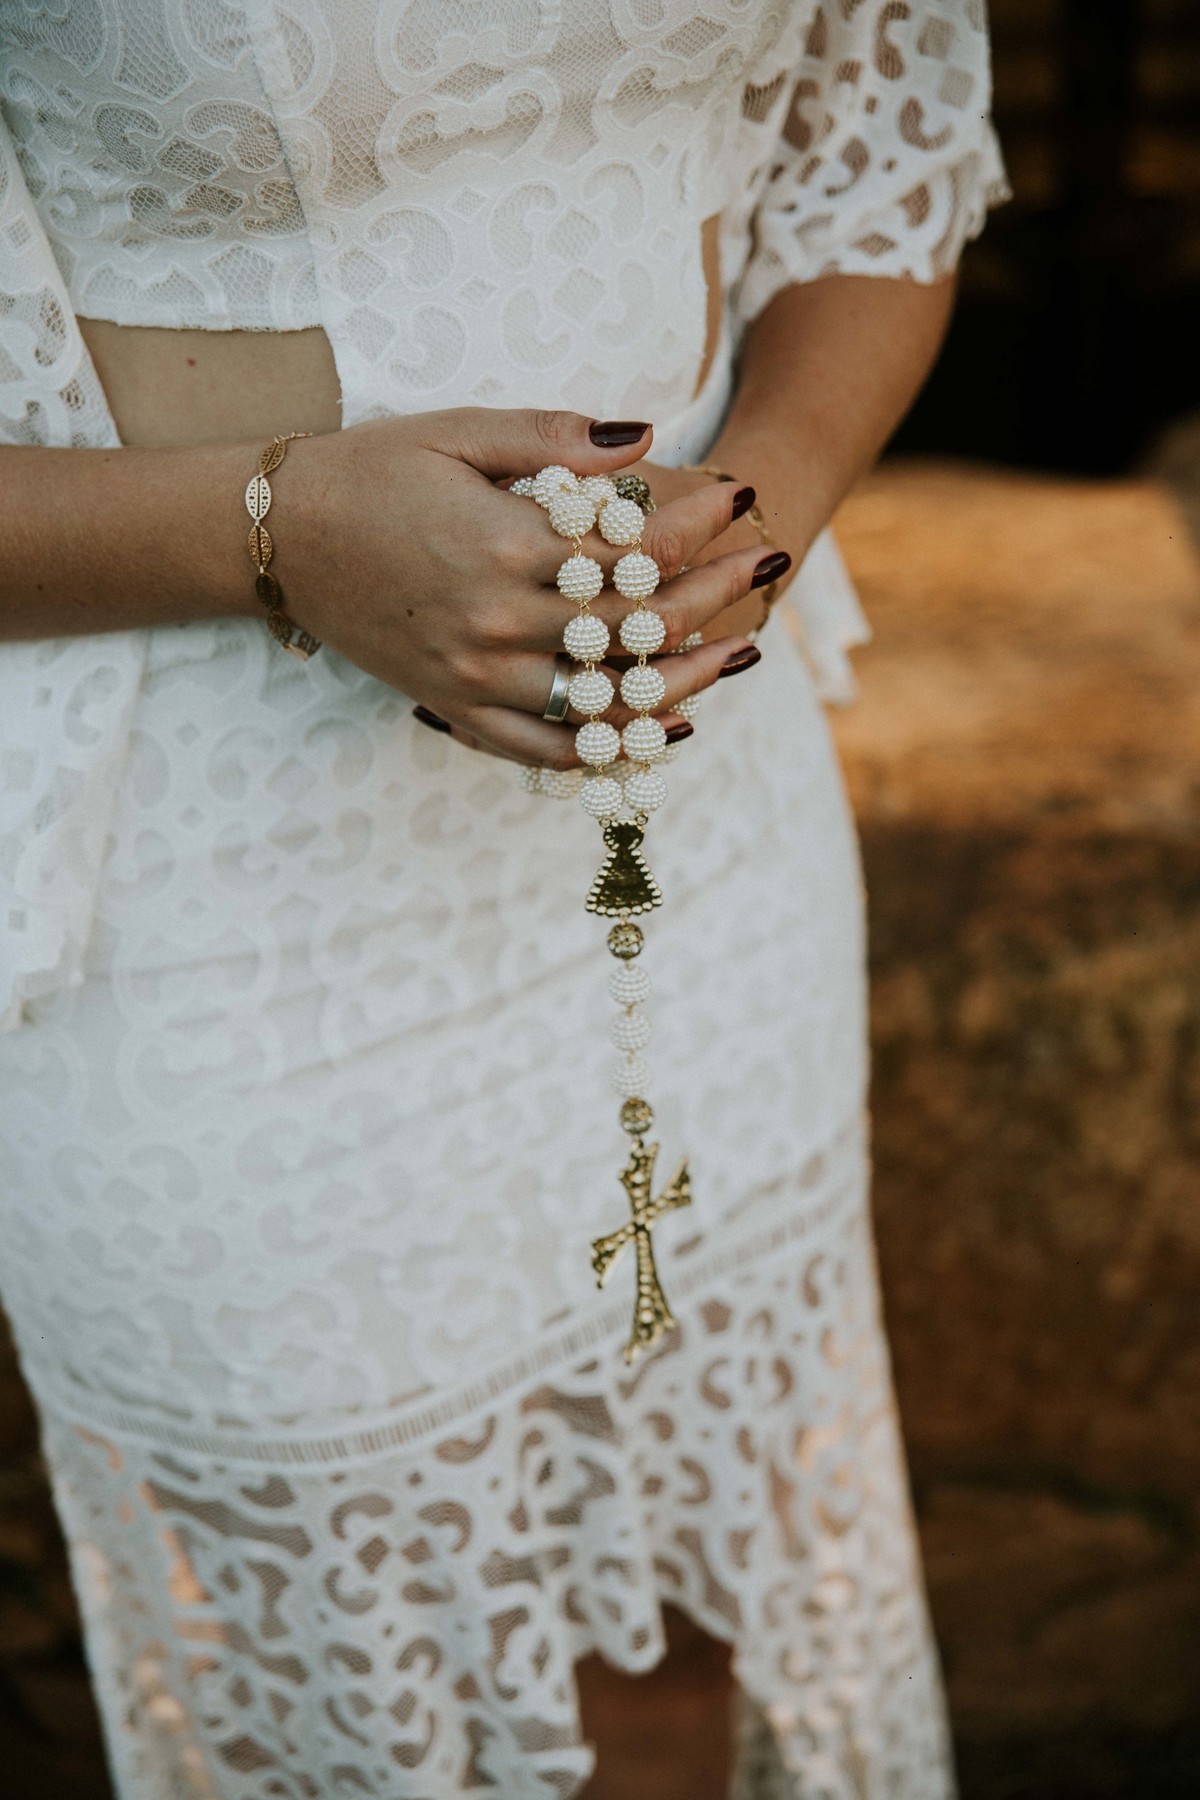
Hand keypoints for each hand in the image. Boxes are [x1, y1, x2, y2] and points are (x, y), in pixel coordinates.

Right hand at [283, 409, 786, 765]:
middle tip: (765, 567)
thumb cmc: (369, 471)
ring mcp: (475, 677)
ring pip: (603, 699)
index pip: (631, 548)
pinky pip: (545, 749)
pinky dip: (608, 748)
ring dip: (681, 679)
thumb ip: (555, 440)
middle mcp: (496, 621)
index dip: (696, 526)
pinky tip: (664, 730)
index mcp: (503, 544)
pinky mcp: (455, 709)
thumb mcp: (459, 432)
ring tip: (737, 651)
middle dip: (710, 594)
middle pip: (633, 626)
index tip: (741, 501)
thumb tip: (646, 440)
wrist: (279, 538)